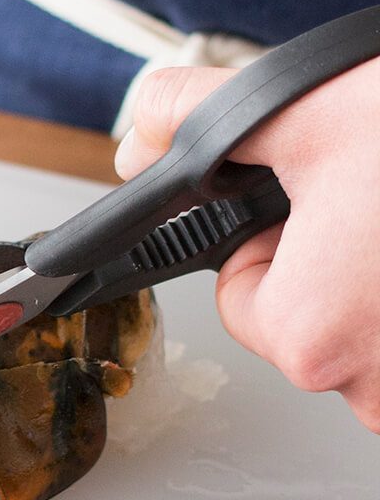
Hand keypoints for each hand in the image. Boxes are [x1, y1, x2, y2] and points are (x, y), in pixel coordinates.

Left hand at [115, 60, 379, 431]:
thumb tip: (142, 139)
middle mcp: (375, 389)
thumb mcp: (308, 109)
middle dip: (335, 261)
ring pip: (374, 332)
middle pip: (309, 319)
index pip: (240, 298)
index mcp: (311, 336)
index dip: (268, 239)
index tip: (314, 204)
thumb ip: (200, 122)